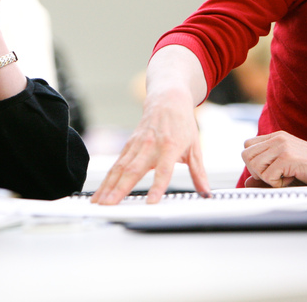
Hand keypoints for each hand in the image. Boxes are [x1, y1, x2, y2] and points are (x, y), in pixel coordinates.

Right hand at [91, 87, 209, 203]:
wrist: (167, 100)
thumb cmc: (182, 123)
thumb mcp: (195, 147)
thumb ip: (199, 173)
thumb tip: (206, 193)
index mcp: (170, 147)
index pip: (164, 170)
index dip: (157, 186)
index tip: (151, 202)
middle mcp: (150, 146)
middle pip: (133, 171)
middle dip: (119, 190)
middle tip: (110, 205)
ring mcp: (137, 145)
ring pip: (120, 168)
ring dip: (108, 186)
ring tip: (100, 202)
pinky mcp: (128, 145)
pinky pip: (116, 164)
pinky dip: (107, 179)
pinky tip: (101, 191)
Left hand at [241, 131, 306, 186]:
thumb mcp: (288, 170)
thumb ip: (266, 175)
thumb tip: (247, 183)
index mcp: (277, 137)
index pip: (248, 146)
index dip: (255, 163)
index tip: (272, 171)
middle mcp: (277, 138)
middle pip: (246, 155)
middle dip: (257, 171)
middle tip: (277, 176)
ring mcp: (282, 146)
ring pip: (253, 165)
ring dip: (267, 178)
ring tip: (287, 177)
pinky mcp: (287, 157)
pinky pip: (267, 175)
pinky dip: (277, 184)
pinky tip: (293, 179)